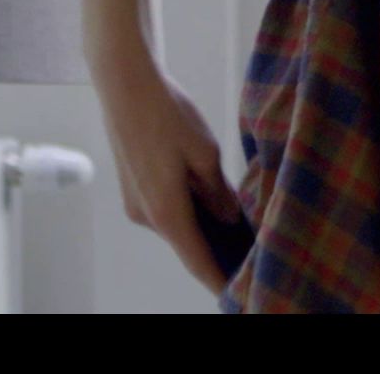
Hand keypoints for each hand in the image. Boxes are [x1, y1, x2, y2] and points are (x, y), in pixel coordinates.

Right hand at [90, 56, 246, 297]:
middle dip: (218, 252)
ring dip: (206, 230)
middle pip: (188, 244)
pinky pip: (169, 209)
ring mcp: (137, 202)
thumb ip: (218, 192)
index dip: (219, 279)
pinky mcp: (136, 188)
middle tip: (252, 258)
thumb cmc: (167, 114)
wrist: (127, 85)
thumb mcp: (206, 154)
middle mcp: (146, 214)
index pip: (196, 259)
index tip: (239, 293)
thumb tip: (229, 219)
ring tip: (243, 234)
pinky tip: (218, 206)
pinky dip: (192, 212)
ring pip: (179, 224)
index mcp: (165, 210)